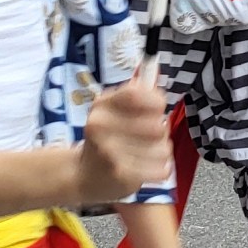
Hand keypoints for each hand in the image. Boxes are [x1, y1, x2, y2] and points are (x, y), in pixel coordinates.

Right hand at [74, 77, 171, 203]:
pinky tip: (146, 169)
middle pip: (157, 125)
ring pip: (163, 148)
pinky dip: (159, 171)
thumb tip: (153, 70)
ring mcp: (109, 151)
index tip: (157, 109)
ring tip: (145, 155)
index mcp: (101, 106)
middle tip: (146, 138)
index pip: (137, 94)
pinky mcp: (120, 175)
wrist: (84, 177)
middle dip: (160, 132)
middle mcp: (101, 126)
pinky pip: (161, 169)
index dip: (156, 102)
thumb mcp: (113, 111)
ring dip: (160, 152)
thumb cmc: (106, 140)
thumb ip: (135, 94)